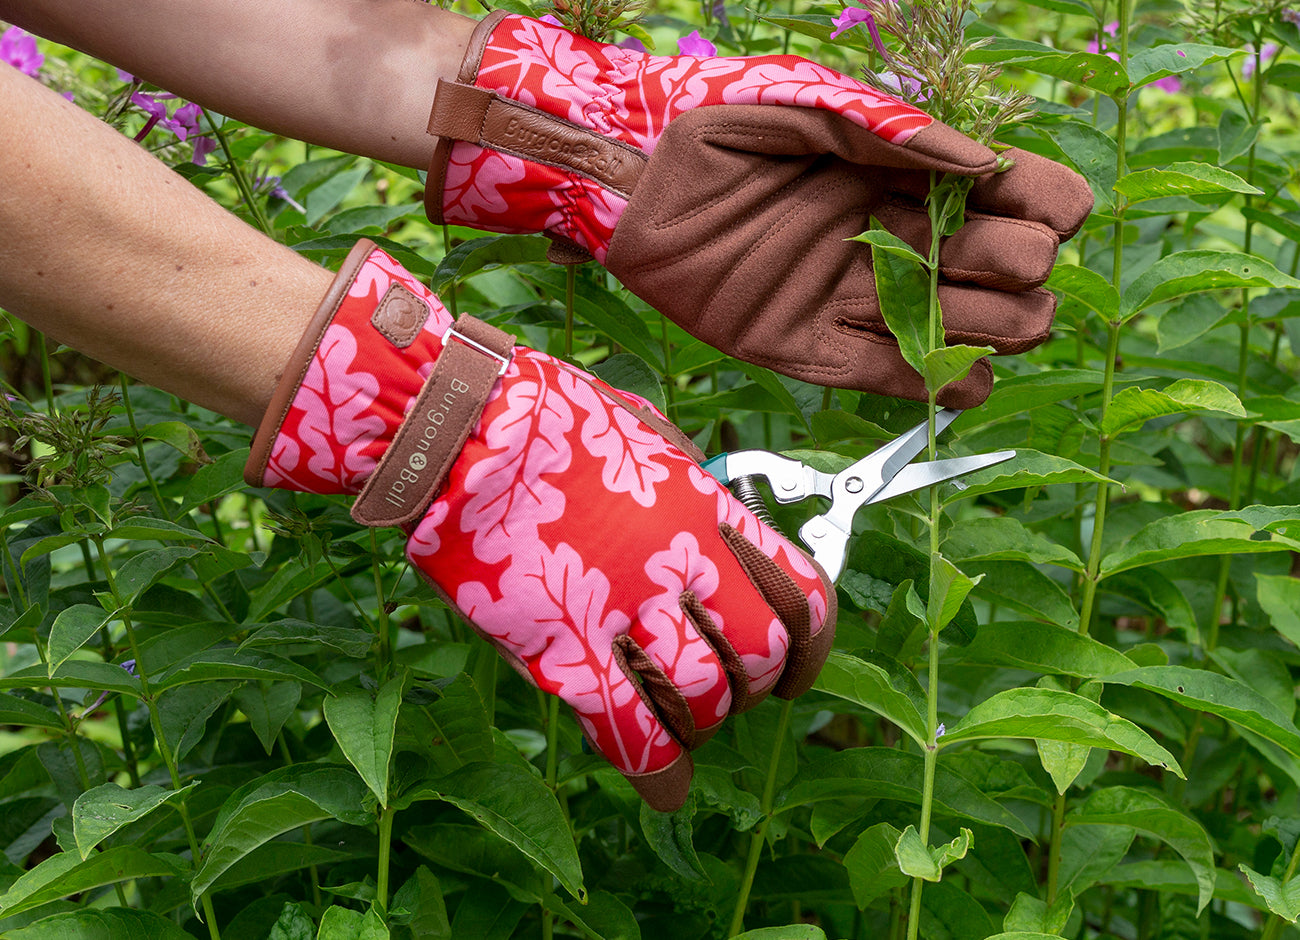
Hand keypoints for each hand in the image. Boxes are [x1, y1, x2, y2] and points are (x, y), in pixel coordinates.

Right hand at [246, 239, 835, 809]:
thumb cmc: (548, 416)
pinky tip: (663, 785)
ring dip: (703, 721)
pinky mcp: (566, 652)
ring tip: (681, 719)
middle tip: (731, 691)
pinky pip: (633, 733)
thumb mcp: (648, 432)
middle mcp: (681, 564)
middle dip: (756, 686)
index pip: (801, 594)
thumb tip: (714, 518)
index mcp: (707, 508)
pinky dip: (658, 771)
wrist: (461, 429)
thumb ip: (692, 487)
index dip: (812, 646)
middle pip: (761, 656)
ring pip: (704, 700)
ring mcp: (625, 611)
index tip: (797, 667)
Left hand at [425, 13, 1093, 405]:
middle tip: (968, 256)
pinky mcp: (809, 347)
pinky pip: (887, 376)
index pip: (1025, 197)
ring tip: (955, 310)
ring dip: (988, 330)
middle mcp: (897, 239)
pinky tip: (955, 376)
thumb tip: (981, 165)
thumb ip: (888, 131)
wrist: (626, 185)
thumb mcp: (802, 104)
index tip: (1023, 206)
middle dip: (1016, 271)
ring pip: (966, 333)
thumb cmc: (712, 124)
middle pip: (1013, 274)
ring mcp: (856, 297)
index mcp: (909, 175)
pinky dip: (934, 383)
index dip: (1046, 208)